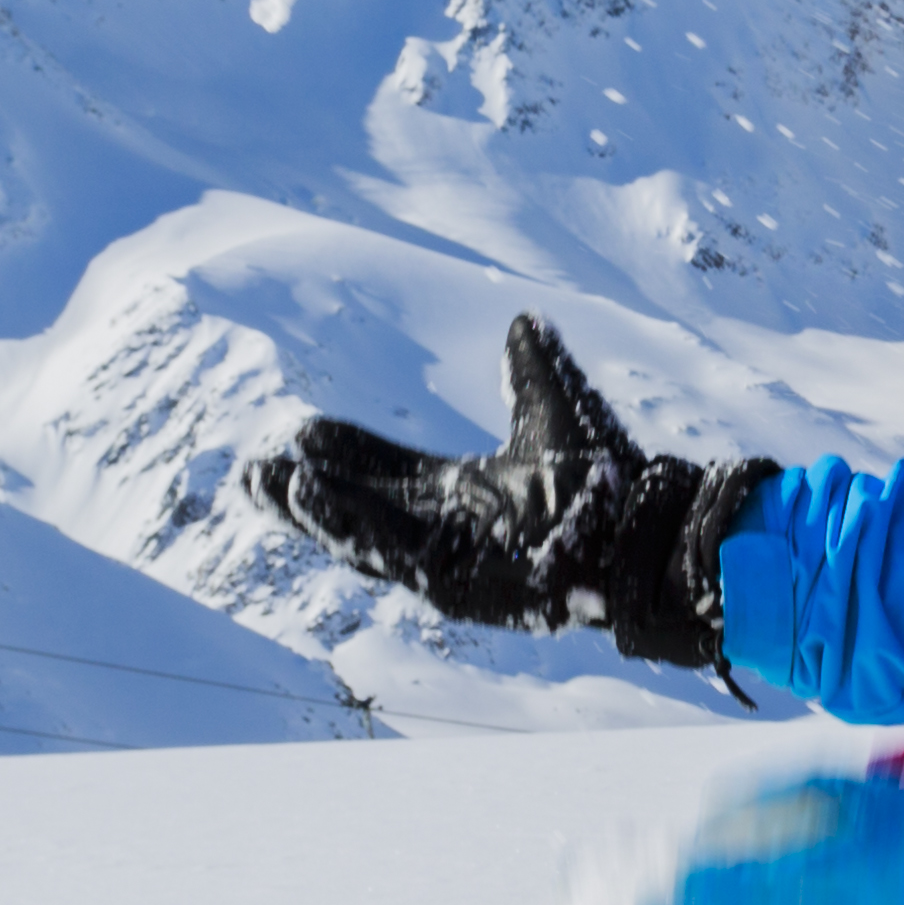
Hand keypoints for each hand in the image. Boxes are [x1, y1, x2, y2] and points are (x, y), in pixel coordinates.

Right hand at [250, 315, 765, 667]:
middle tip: (253, 471)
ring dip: (317, 513)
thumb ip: (535, 370)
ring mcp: (453, 560)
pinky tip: (317, 501)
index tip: (304, 429)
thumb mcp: (558, 416)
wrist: (649, 528)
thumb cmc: (612, 486)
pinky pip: (395, 559)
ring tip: (270, 482)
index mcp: (464, 494)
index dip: (347, 453)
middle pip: (361, 512)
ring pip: (366, 540)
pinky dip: (353, 531)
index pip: (388, 472)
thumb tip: (524, 319)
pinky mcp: (459, 585)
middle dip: (306, 495)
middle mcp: (450, 530)